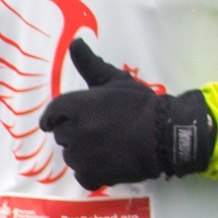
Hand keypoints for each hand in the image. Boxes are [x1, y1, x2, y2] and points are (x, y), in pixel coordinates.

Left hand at [39, 39, 215, 190]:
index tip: (61, 121)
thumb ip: (90, 63)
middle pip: (62, 136)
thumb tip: (75, 42)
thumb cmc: (140, 105)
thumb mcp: (115, 80)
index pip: (51, 114)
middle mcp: (74, 130)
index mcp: (75, 105)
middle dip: (76, 133)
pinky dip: (93, 172)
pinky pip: (83, 176)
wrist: (166, 133)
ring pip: (72, 157)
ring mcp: (83, 155)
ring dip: (85, 153)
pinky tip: (109, 162)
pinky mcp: (94, 175)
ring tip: (108, 146)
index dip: (56, 118)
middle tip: (101, 130)